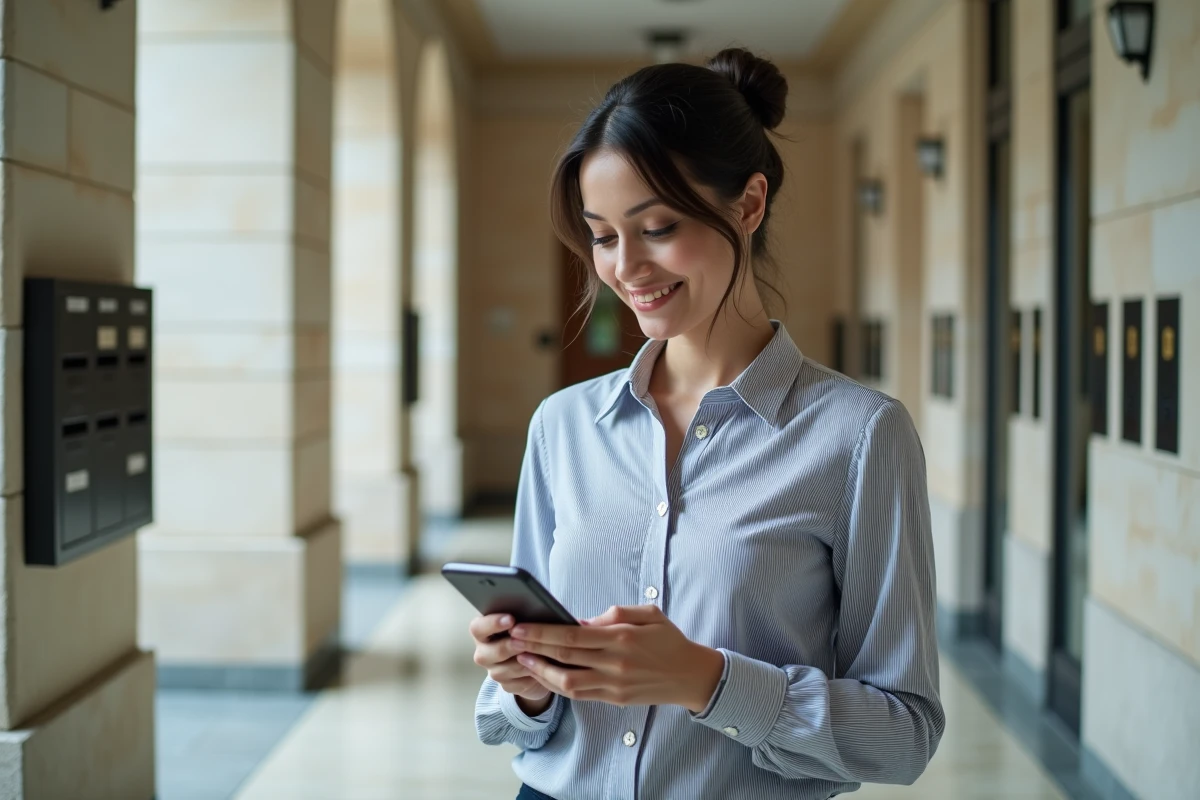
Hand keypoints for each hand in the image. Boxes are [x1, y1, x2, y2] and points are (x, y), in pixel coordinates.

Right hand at [469, 613, 552, 713]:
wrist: (535, 657)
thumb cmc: (527, 631)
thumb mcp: (523, 621)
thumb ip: (521, 617)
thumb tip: (531, 611)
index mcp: (482, 631)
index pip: (478, 628)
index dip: (493, 623)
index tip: (511, 619)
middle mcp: (483, 652)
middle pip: (490, 653)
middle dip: (510, 646)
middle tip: (525, 641)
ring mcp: (493, 671)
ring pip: (505, 671)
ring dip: (524, 662)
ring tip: (541, 654)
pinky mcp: (506, 685)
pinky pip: (518, 684)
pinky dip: (531, 676)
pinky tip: (543, 668)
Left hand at [510, 604, 724, 712]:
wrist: (691, 675)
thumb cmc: (668, 640)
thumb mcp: (648, 615)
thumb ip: (615, 614)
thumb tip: (581, 621)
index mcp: (622, 637)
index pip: (573, 635)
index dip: (543, 632)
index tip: (522, 627)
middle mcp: (616, 663)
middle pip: (565, 657)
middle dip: (534, 648)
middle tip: (512, 639)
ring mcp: (614, 684)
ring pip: (568, 682)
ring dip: (541, 671)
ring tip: (522, 659)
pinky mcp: (615, 698)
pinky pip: (580, 694)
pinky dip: (558, 685)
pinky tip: (544, 675)